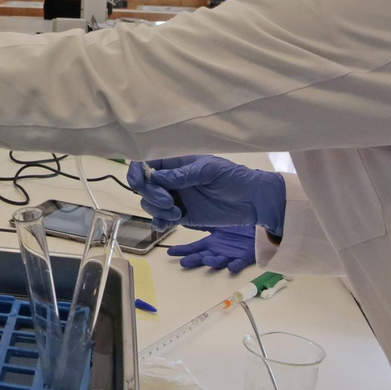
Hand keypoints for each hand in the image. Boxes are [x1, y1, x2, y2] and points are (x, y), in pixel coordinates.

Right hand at [126, 156, 284, 233]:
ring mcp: (176, 199)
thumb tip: (156, 177)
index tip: (140, 184)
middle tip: (170, 201)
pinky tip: (167, 224)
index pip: (146, 165)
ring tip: (177, 213)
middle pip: (144, 187)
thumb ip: (183, 174)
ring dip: (157, 209)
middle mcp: (172, 181)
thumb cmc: (234, 178)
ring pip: (150, 204)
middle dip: (150, 195)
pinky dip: (159, 222)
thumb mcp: (209, 170)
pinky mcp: (183, 216)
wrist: (253, 201)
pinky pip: (161, 220)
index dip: (137, 173)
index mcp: (176, 165)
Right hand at [166, 226, 255, 273]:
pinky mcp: (243, 258)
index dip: (182, 251)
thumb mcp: (218, 223)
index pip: (193, 248)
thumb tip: (186, 216)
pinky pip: (238, 263)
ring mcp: (230, 255)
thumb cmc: (237, 229)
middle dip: (194, 260)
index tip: (170, 252)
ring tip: (206, 260)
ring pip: (219, 261)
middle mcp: (218, 252)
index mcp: (210, 244)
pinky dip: (234, 265)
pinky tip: (231, 266)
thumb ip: (203, 222)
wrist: (257, 231)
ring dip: (213, 262)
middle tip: (184, 263)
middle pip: (203, 257)